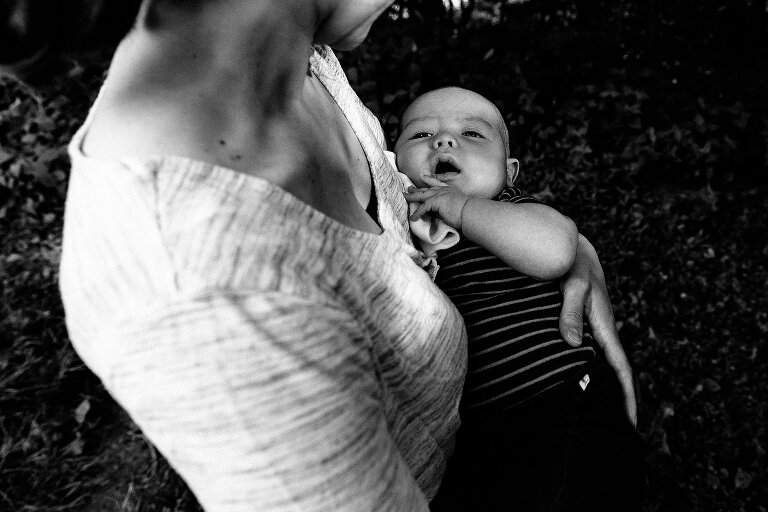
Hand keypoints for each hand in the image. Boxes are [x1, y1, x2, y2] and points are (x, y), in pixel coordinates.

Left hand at [403, 179, 469, 229]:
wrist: (470, 212)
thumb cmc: (467, 212)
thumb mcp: (455, 205)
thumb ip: (445, 206)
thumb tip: (436, 212)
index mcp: (449, 189)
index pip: (436, 183)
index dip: (428, 179)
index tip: (422, 176)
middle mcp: (443, 190)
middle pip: (426, 188)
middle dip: (416, 188)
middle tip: (407, 188)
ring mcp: (439, 194)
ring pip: (422, 195)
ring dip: (412, 197)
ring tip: (404, 198)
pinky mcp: (435, 201)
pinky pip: (423, 207)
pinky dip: (417, 213)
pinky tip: (413, 217)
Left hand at [560, 235, 637, 426]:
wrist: (569, 247)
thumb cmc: (570, 263)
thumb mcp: (570, 284)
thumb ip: (570, 311)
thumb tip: (571, 344)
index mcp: (604, 325)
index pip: (620, 367)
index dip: (626, 395)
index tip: (629, 421)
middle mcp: (601, 330)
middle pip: (613, 371)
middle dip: (618, 399)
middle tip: (616, 431)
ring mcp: (592, 327)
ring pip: (600, 363)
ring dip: (603, 387)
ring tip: (598, 416)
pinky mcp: (582, 323)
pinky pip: (588, 352)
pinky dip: (588, 370)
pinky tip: (577, 381)